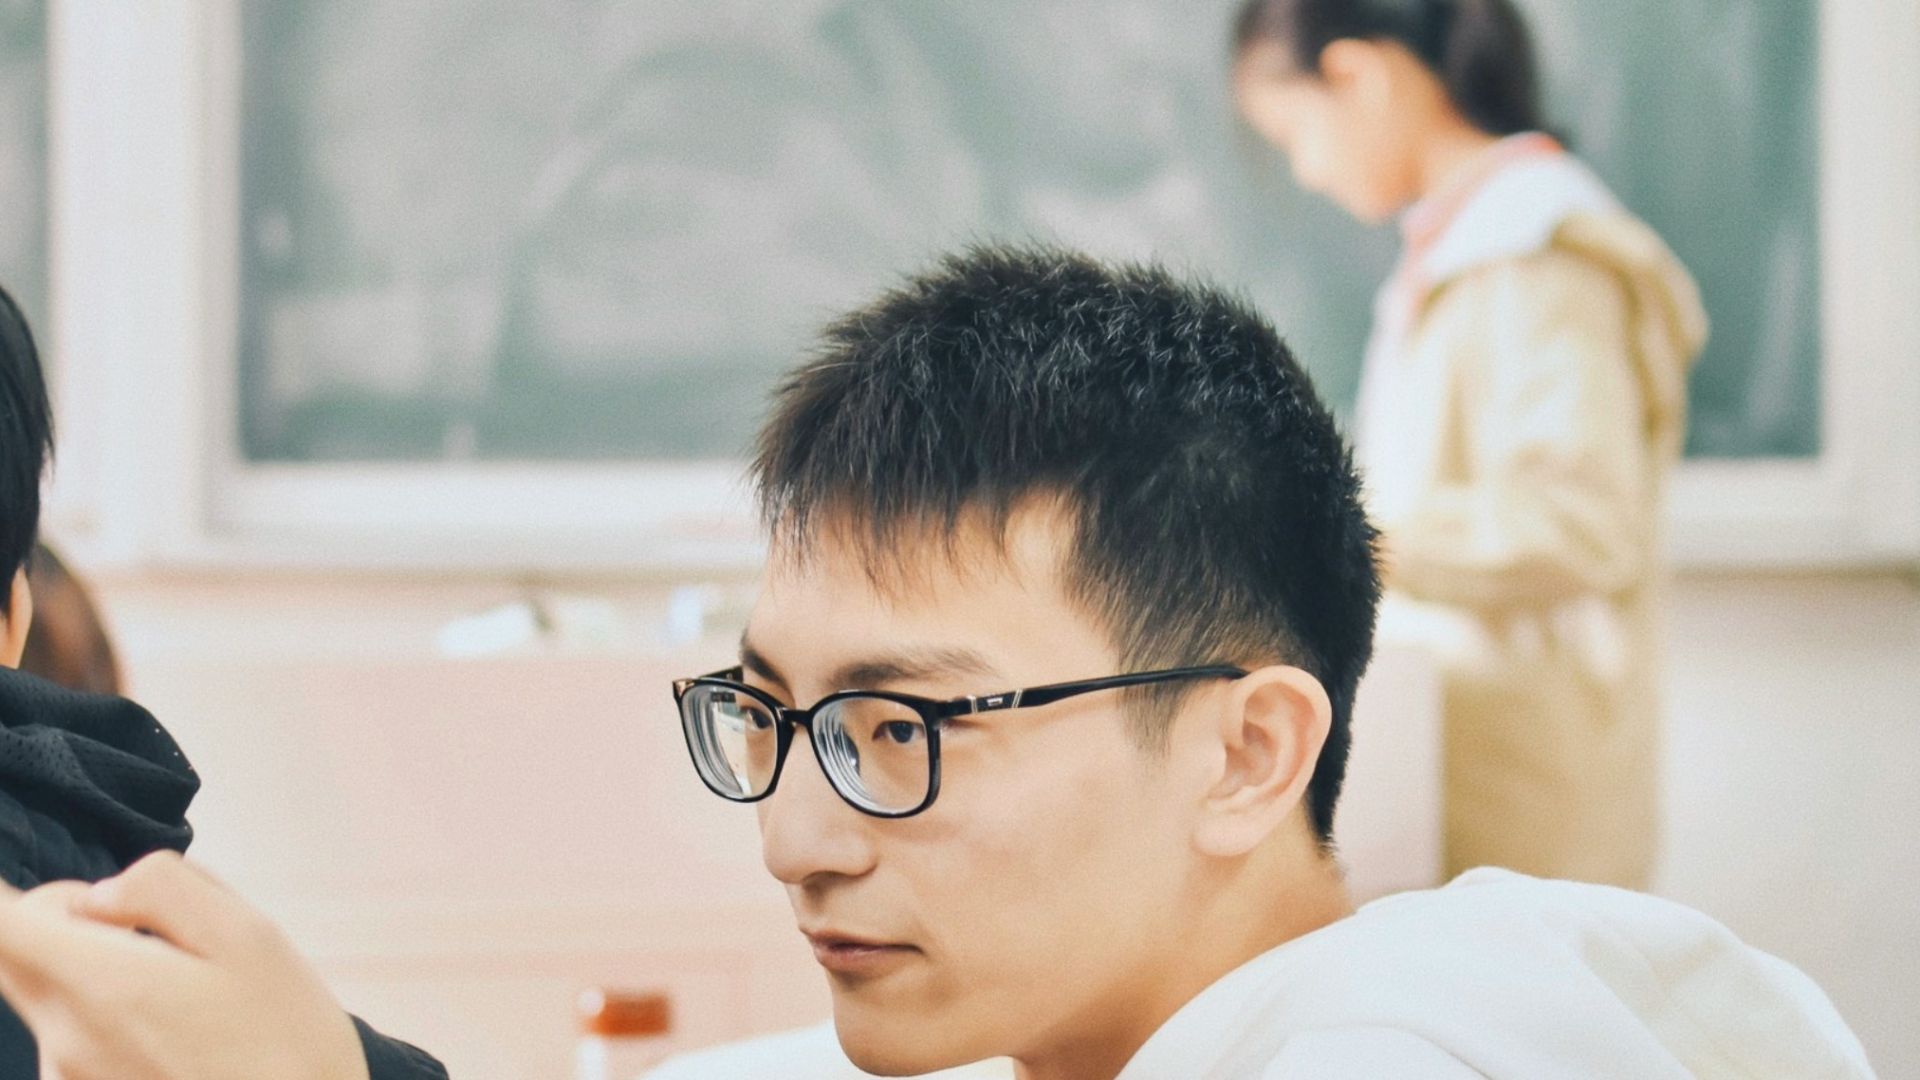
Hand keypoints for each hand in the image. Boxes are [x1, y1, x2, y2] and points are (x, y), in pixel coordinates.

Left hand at [0, 851, 369, 1079]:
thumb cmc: (288, 1041)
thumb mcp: (250, 936)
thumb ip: (163, 888)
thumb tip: (99, 893)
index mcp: (103, 983)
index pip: (3, 923)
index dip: (10, 893)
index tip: (59, 890)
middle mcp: (66, 1037)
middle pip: (14, 952)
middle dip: (59, 919)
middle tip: (141, 924)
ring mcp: (70, 1076)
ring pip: (47, 992)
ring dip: (93, 969)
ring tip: (188, 992)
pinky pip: (73, 1036)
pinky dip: (109, 1015)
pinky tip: (179, 1033)